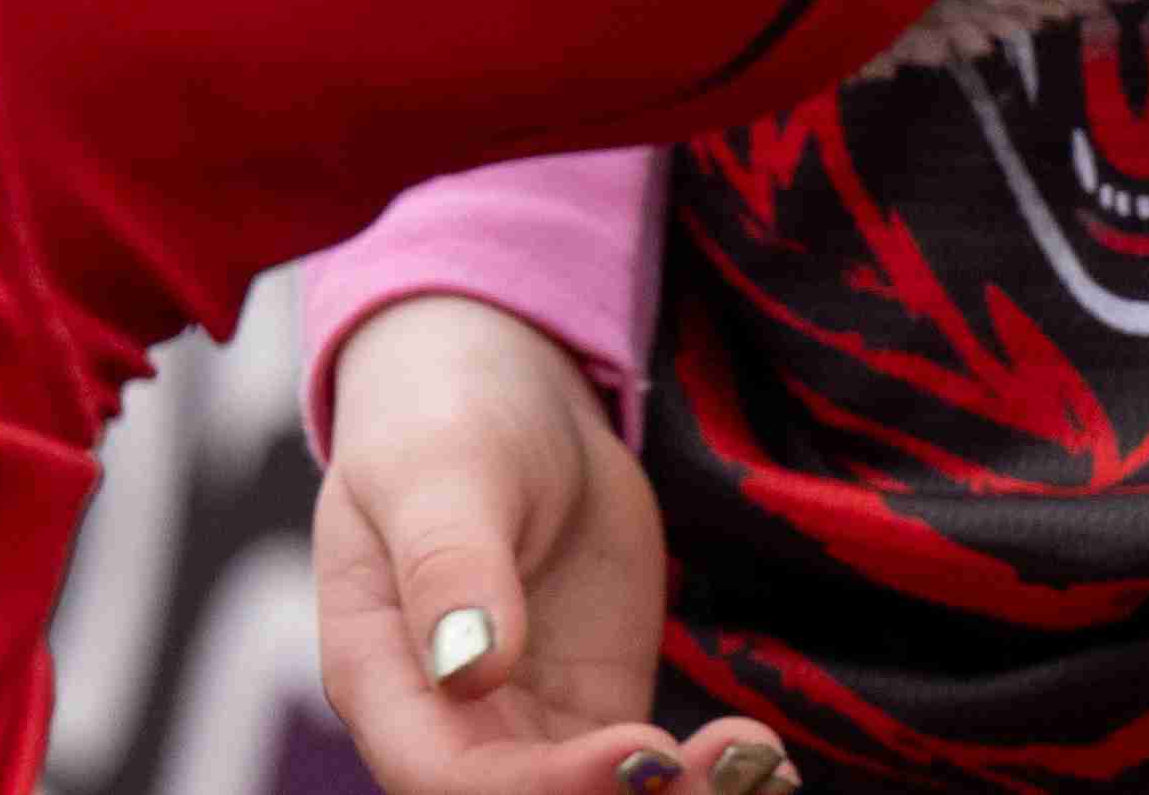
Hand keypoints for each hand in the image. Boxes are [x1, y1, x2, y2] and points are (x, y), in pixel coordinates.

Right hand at [309, 300, 770, 794]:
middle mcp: (451, 726)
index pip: (447, 777)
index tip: (642, 749)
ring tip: (756, 762)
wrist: (510, 394)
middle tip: (718, 765)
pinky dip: (706, 778)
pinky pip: (648, 774)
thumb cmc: (444, 418)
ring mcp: (530, 728)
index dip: (542, 789)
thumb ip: (448, 564)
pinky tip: (765, 761)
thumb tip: (469, 668)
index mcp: (383, 679)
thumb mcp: (438, 471)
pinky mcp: (598, 710)